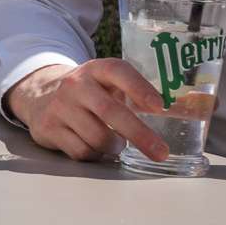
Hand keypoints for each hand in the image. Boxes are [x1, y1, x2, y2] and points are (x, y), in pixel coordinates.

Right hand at [6, 60, 169, 162]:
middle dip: (140, 134)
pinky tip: (92, 145)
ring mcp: (59, 106)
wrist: (38, 95)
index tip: (159, 107)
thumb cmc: (89, 94)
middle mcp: (75, 85)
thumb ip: (137, 93)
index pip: (118, 72)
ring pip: (98, 138)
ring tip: (114, 141)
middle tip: (160, 152)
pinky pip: (82, 152)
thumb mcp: (107, 83)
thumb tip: (187, 110)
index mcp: (96, 70)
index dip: (139, 88)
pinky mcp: (48, 128)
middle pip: (110, 112)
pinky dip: (95, 155)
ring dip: (114, 147)